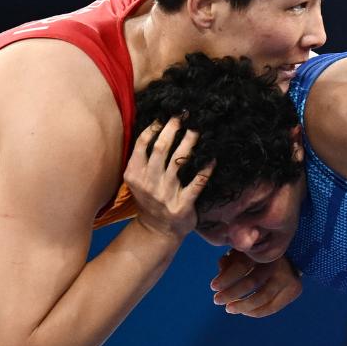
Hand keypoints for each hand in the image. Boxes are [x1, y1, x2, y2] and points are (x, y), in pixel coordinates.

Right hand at [123, 118, 211, 241]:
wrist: (157, 230)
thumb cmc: (149, 199)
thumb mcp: (137, 180)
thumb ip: (142, 159)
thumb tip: (156, 127)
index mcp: (134, 174)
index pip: (141, 144)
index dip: (154, 127)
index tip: (165, 115)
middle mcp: (148, 183)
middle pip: (161, 148)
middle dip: (172, 128)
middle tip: (183, 115)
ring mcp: (165, 195)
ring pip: (179, 162)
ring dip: (189, 142)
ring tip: (197, 129)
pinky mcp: (183, 205)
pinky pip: (197, 183)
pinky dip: (205, 169)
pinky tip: (212, 158)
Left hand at [211, 249, 302, 316]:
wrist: (293, 255)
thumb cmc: (260, 254)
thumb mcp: (245, 251)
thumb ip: (231, 258)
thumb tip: (221, 268)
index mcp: (263, 248)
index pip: (241, 265)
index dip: (226, 277)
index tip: (213, 287)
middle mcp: (277, 261)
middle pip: (251, 282)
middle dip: (231, 294)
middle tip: (217, 300)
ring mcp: (288, 275)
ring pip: (262, 298)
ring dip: (242, 306)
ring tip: (229, 308)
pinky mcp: (294, 288)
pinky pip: (272, 307)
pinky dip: (255, 312)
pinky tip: (245, 311)